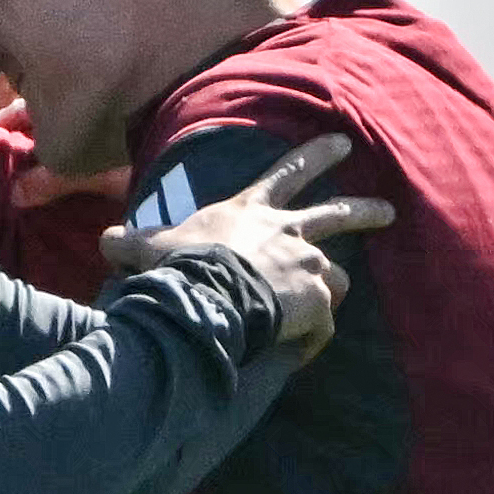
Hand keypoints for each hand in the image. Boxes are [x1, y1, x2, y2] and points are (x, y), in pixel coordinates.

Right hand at [103, 132, 394, 353]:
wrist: (209, 295)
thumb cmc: (181, 266)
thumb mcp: (150, 247)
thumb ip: (133, 243)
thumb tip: (105, 241)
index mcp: (252, 211)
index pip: (288, 173)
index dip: (316, 156)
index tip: (342, 144)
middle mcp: (288, 233)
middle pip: (336, 216)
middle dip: (364, 211)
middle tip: (387, 212)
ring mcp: (307, 266)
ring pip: (335, 278)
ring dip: (330, 290)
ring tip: (322, 306)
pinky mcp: (315, 301)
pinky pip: (324, 324)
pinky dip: (315, 336)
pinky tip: (302, 349)